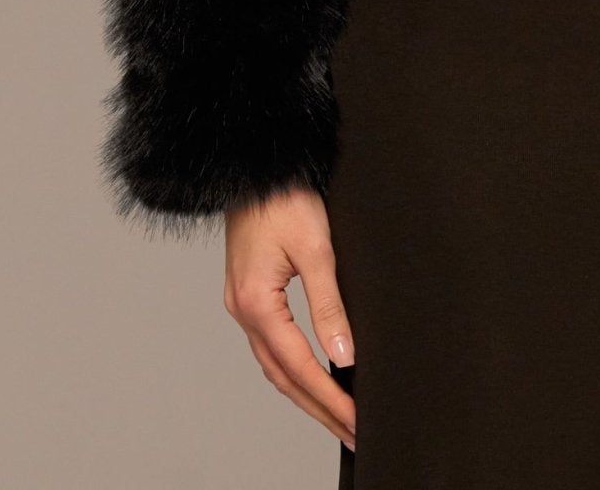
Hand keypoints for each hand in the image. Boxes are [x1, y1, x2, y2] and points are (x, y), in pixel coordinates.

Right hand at [223, 185, 357, 451]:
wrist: (255, 166)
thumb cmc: (285, 196)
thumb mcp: (315, 247)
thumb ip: (328, 304)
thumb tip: (344, 355)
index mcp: (257, 304)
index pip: (300, 368)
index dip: (331, 398)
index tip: (358, 421)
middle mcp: (243, 311)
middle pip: (284, 377)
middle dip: (320, 409)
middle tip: (354, 434)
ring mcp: (242, 304)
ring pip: (274, 366)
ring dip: (306, 394)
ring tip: (338, 416)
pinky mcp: (249, 294)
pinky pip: (270, 346)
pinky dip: (292, 369)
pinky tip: (311, 377)